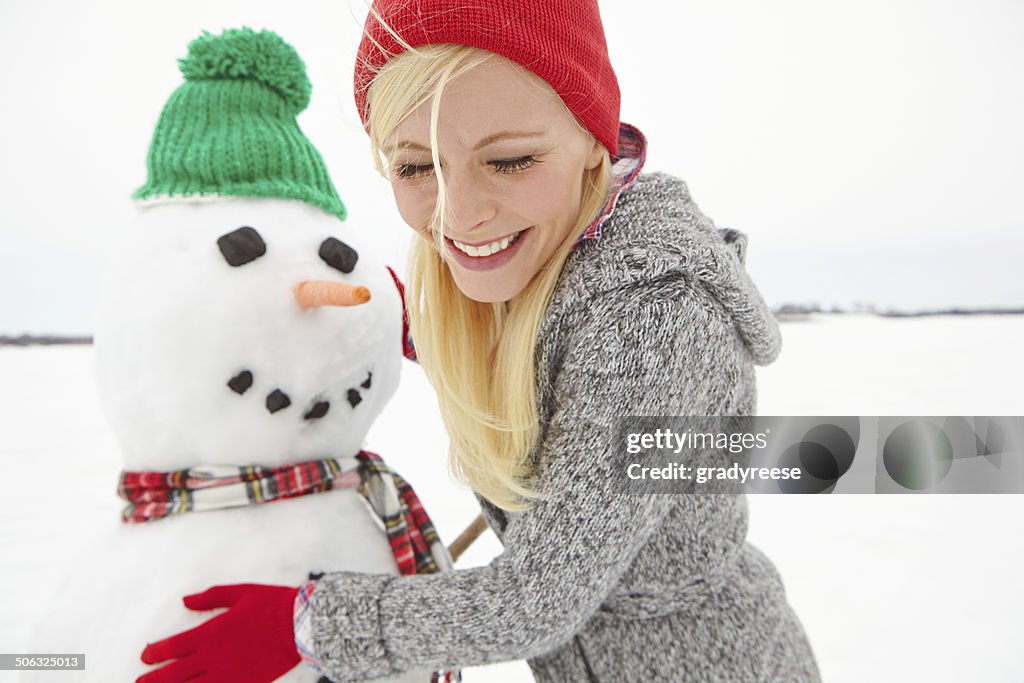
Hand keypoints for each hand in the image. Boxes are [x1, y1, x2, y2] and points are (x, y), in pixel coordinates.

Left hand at [137, 583, 300, 682]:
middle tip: (140, 681)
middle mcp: (214, 657)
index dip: (155, 653)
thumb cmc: (272, 604)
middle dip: (153, 679)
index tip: (144, 656)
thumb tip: (184, 601)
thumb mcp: (240, 593)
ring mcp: (228, 675)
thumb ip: (210, 598)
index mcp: (211, 633)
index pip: (172, 647)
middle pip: (174, 674)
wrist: (302, 625)